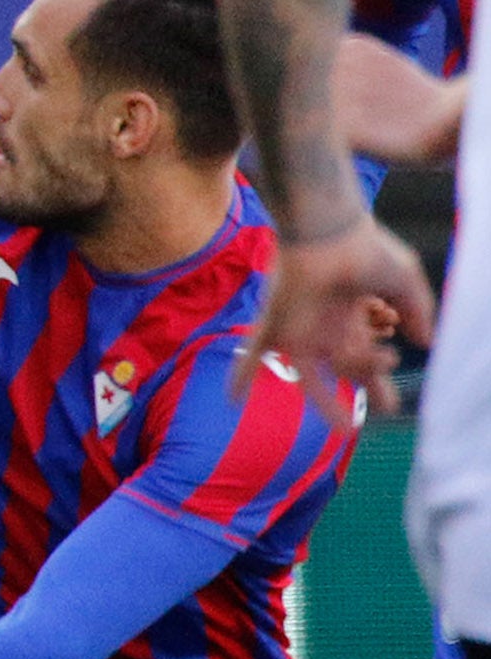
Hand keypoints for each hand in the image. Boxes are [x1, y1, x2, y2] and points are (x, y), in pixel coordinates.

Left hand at [242, 213, 433, 421]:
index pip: (369, 354)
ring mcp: (300, 328)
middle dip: (367, 386)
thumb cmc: (365, 250)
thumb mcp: (405, 282)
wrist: (328, 231)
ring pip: (311, 375)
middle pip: (346, 368)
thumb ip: (419, 312)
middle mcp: (325, 325)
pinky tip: (232, 398)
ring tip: (343, 427)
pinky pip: (254, 351)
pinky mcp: (278, 325)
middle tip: (386, 404)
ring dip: (327, 402)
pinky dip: (242, 374)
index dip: (382, 374)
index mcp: (351, 315)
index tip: (392, 400)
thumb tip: (426, 342)